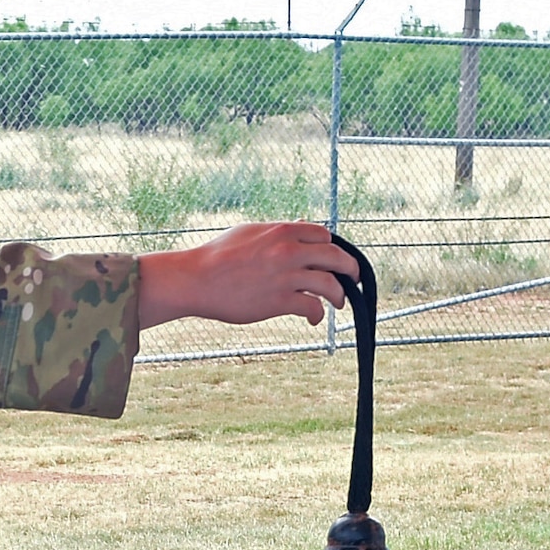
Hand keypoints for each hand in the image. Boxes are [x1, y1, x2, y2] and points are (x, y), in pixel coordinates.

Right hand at [138, 221, 357, 330]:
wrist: (196, 279)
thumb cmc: (217, 256)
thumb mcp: (250, 232)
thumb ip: (276, 232)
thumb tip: (296, 229)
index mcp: (282, 231)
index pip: (324, 235)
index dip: (332, 248)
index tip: (333, 259)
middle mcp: (288, 251)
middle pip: (336, 257)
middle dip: (350, 269)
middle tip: (353, 279)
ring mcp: (285, 276)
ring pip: (330, 285)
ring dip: (339, 295)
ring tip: (339, 303)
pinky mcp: (278, 301)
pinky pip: (312, 307)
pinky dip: (318, 315)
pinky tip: (314, 320)